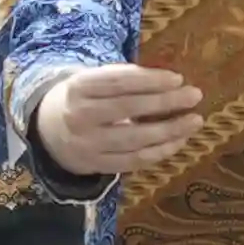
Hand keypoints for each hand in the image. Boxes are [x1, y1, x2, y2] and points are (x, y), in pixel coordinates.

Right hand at [36, 62, 207, 177]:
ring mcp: (87, 144)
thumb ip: (124, 79)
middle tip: (194, 95)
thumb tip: (171, 81)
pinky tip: (178, 140)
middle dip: (165, 102)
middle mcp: (80, 116)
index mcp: (78, 87)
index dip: (150, 80)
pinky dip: (160, 152)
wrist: (49, 131)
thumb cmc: (84, 98)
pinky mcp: (96, 166)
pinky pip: (134, 161)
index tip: (178, 78)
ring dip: (170, 130)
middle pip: (128, 109)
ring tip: (194, 120)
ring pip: (135, 139)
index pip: (119, 82)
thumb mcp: (93, 80)